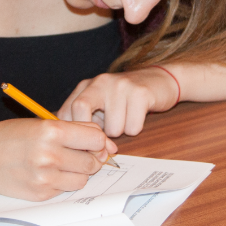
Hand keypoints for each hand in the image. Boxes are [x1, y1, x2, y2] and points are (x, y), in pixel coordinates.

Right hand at [0, 118, 117, 200]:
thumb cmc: (11, 136)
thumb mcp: (41, 123)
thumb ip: (73, 131)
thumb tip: (105, 144)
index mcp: (52, 131)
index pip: (96, 139)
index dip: (97, 140)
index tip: (91, 141)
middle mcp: (50, 155)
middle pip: (92, 162)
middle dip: (90, 158)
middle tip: (76, 153)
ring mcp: (45, 177)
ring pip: (82, 179)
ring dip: (77, 172)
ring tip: (60, 162)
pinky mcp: (41, 194)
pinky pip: (66, 189)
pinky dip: (62, 182)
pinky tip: (47, 172)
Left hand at [56, 68, 179, 136]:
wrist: (159, 80)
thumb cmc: (124, 99)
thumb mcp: (100, 104)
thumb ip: (86, 119)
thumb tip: (73, 146)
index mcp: (86, 86)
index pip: (66, 112)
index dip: (72, 134)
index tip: (83, 146)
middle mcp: (100, 82)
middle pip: (80, 109)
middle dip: (92, 133)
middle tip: (103, 140)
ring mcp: (120, 86)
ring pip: (112, 128)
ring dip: (120, 132)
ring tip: (125, 118)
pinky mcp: (140, 93)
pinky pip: (132, 128)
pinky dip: (135, 128)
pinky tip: (137, 115)